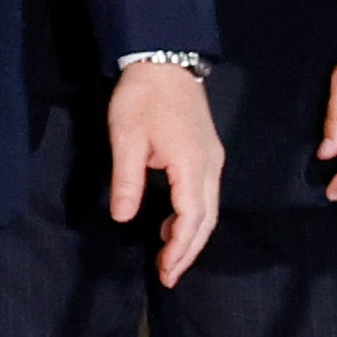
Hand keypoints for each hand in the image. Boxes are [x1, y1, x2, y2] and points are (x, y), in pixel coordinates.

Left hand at [107, 57, 225, 285]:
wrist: (165, 60)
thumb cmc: (143, 97)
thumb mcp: (126, 138)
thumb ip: (127, 180)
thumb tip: (123, 217)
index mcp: (191, 164)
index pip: (191, 218)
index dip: (178, 248)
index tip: (164, 271)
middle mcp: (210, 166)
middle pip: (206, 220)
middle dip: (188, 251)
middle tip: (168, 276)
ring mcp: (213, 160)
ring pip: (209, 210)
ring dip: (191, 236)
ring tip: (168, 258)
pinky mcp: (209, 154)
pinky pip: (206, 196)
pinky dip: (192, 218)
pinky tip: (171, 225)